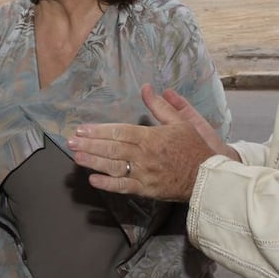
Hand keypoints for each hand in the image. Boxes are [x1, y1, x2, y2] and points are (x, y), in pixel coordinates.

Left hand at [67, 85, 237, 201]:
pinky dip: (108, 184)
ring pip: (114, 167)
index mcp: (150, 137)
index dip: (98, 130)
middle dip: (89, 144)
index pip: (119, 131)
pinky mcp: (147, 189)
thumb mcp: (181, 121)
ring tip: (76, 156)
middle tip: (70, 141)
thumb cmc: (194, 147)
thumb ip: (160, 105)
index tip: (81, 128)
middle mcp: (144, 155)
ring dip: (93, 162)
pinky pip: (124, 187)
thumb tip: (146, 87)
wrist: (208, 176)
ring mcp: (145, 174)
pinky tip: (93, 180)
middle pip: (112, 148)